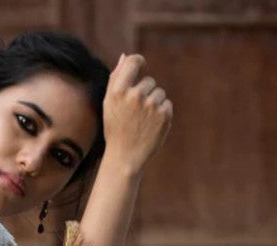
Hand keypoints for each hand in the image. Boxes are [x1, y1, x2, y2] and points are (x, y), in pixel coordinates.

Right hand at [102, 53, 172, 173]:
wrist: (125, 157)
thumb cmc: (115, 129)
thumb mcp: (109, 104)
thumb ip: (115, 79)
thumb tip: (125, 56)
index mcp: (118, 91)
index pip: (134, 61)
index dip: (138, 62)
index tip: (140, 67)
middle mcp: (135, 95)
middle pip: (149, 81)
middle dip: (144, 94)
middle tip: (135, 114)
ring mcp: (151, 105)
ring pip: (159, 93)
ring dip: (154, 104)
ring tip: (143, 121)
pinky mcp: (164, 114)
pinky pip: (167, 104)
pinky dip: (161, 114)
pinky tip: (151, 126)